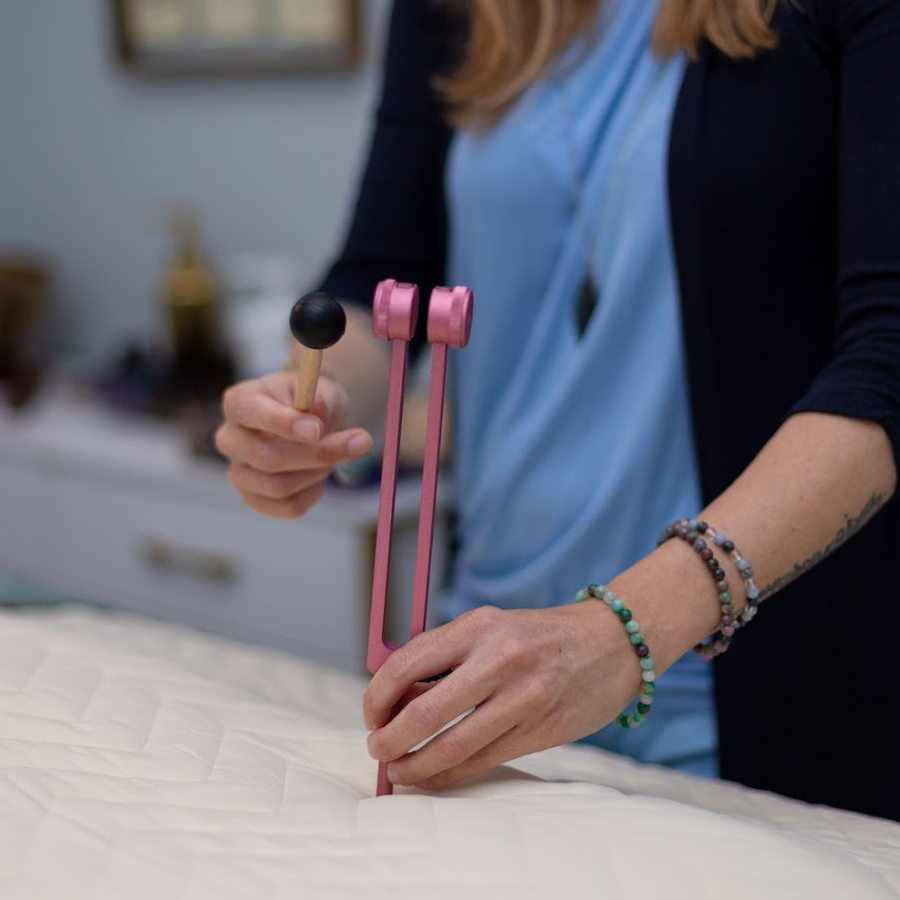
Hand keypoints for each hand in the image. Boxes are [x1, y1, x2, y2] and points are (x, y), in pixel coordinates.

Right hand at [214, 370, 373, 518]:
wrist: (310, 424)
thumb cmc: (312, 403)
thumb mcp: (322, 391)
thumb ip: (321, 400)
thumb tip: (317, 413)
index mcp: (239, 402)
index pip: (249, 412)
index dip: (282, 423)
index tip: (317, 430)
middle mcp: (229, 438)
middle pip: (266, 457)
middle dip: (318, 453)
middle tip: (360, 441)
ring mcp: (238, 472)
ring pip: (279, 486)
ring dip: (319, 471)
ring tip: (335, 455)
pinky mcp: (254, 499)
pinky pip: (288, 507)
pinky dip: (314, 492)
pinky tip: (319, 475)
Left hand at [363, 602, 642, 789]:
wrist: (613, 642)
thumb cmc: (537, 636)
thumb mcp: (491, 626)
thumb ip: (446, 657)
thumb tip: (394, 699)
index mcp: (478, 626)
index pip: (407, 664)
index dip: (377, 696)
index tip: (371, 713)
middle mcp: (499, 659)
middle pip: (424, 713)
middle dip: (389, 739)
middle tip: (377, 749)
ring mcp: (524, 698)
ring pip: (453, 747)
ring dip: (415, 765)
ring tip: (398, 769)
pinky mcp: (542, 730)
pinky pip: (482, 762)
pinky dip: (448, 776)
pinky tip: (432, 776)